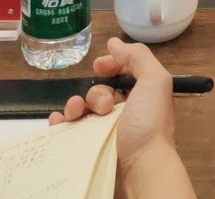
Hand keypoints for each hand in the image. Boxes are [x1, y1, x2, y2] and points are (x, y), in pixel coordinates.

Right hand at [49, 38, 178, 191]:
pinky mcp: (84, 149)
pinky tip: (60, 123)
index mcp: (140, 99)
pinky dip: (59, 124)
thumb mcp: (155, 82)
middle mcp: (122, 116)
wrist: (139, 170)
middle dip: (95, 92)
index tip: (99, 66)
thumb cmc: (149, 124)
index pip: (121, 76)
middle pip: (98, 92)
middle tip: (103, 106)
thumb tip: (114, 43)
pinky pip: (65, 132)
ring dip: (74, 105)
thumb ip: (138, 57)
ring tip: (78, 114)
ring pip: (79, 110)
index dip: (110, 66)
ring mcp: (102, 133)